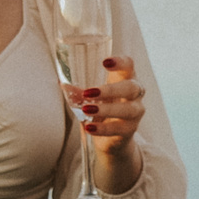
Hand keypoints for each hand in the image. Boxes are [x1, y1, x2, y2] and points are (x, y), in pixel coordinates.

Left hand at [73, 54, 148, 194]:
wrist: (112, 136)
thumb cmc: (103, 107)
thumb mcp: (91, 97)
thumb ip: (79, 91)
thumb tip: (63, 84)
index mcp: (126, 78)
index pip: (129, 65)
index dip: (120, 62)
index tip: (104, 62)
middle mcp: (135, 94)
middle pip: (130, 88)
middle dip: (110, 90)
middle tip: (88, 93)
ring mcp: (135, 112)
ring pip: (128, 110)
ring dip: (106, 109)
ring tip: (86, 109)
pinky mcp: (130, 130)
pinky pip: (119, 129)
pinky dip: (103, 129)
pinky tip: (89, 127)